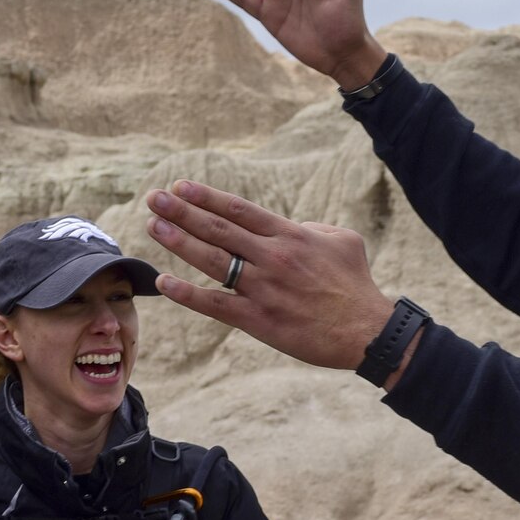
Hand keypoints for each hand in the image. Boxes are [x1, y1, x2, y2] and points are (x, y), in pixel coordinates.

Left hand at [145, 181, 399, 372]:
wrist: (366, 332)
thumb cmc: (356, 285)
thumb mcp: (342, 241)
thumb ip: (310, 228)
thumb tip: (290, 227)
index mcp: (291, 236)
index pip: (239, 209)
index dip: (206, 197)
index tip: (180, 187)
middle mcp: (273, 258)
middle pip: (218, 229)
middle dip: (181, 211)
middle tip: (152, 198)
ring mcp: (263, 289)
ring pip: (212, 260)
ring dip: (179, 241)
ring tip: (153, 226)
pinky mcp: (259, 320)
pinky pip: (215, 305)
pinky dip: (188, 293)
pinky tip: (165, 282)